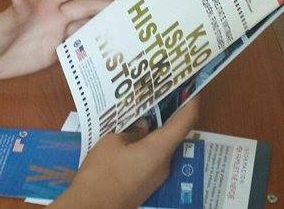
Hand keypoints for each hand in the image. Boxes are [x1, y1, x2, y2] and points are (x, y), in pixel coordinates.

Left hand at [0, 0, 119, 79]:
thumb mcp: (1, 24)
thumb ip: (14, 12)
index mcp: (45, 3)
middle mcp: (54, 16)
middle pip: (86, 8)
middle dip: (106, 8)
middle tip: (130, 13)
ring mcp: (55, 35)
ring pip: (84, 28)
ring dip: (102, 30)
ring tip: (124, 34)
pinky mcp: (53, 54)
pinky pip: (77, 50)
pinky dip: (92, 50)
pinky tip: (106, 55)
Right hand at [53, 101, 199, 207]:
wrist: (92, 208)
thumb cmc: (102, 173)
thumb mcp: (112, 142)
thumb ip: (131, 130)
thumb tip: (142, 125)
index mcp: (160, 149)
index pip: (185, 121)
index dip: (191, 101)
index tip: (191, 86)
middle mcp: (164, 163)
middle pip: (174, 133)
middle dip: (168, 113)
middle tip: (159, 93)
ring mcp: (156, 175)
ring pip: (161, 145)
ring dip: (155, 129)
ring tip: (142, 109)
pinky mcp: (145, 182)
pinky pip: (151, 157)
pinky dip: (146, 143)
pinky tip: (131, 133)